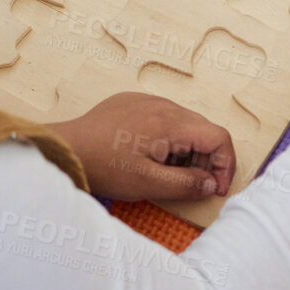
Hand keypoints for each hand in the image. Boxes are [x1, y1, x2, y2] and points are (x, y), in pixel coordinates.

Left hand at [49, 93, 235, 200]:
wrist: (65, 149)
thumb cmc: (103, 166)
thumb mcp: (148, 184)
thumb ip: (186, 184)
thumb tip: (212, 184)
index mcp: (171, 123)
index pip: (218, 137)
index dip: (225, 165)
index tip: (216, 188)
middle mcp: (163, 105)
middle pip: (203, 129)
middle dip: (207, 159)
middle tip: (194, 185)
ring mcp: (147, 101)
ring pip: (184, 123)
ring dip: (187, 149)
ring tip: (168, 173)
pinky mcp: (132, 103)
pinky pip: (163, 118)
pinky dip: (168, 138)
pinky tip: (150, 157)